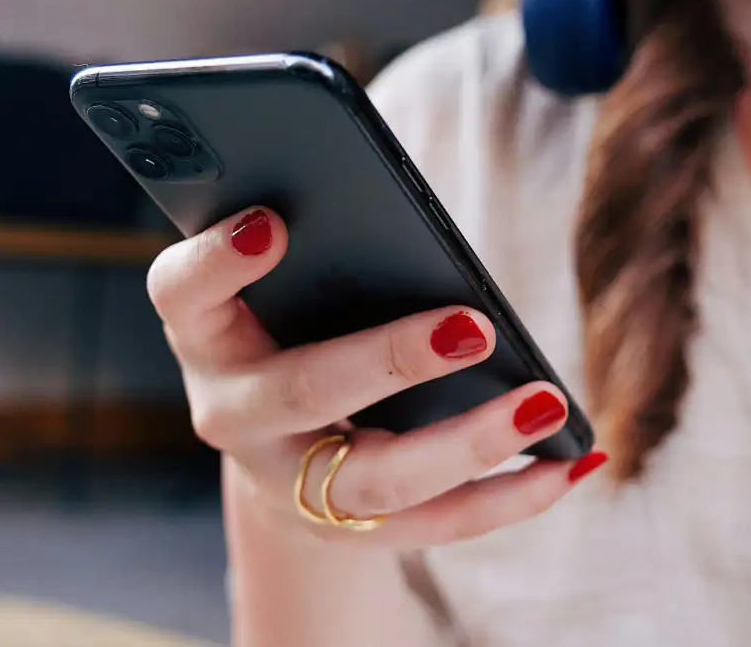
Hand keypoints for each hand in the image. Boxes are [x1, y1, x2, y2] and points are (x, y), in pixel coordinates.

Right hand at [148, 207, 607, 547]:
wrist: (278, 439)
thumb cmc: (292, 321)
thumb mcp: (284, 280)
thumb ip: (324, 242)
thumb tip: (410, 221)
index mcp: (206, 332)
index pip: (183, 293)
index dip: (218, 262)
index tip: (272, 222)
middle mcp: (234, 412)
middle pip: (299, 392)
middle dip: (387, 361)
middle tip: (471, 325)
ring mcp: (288, 482)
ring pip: (374, 478)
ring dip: (467, 442)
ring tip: (543, 402)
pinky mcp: (347, 529)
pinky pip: (432, 525)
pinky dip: (508, 499)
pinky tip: (567, 466)